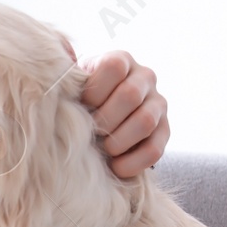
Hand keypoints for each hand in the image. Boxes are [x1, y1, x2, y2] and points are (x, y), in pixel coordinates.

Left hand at [79, 51, 168, 177]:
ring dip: (119, 141)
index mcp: (121, 60)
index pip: (114, 67)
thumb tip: (62, 78)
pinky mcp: (164, 130)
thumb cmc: (83, 98)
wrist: (101, 118)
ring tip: (104, 149)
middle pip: (130, 95)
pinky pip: (154, 149)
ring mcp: (158, 103)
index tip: (84, 105)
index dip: (95, 90)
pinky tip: (116, 166)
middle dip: (105, 119)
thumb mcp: (75, 84)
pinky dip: (133, 162)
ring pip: (145, 122)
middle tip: (92, 132)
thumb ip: (70, 82)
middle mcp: (145, 77)